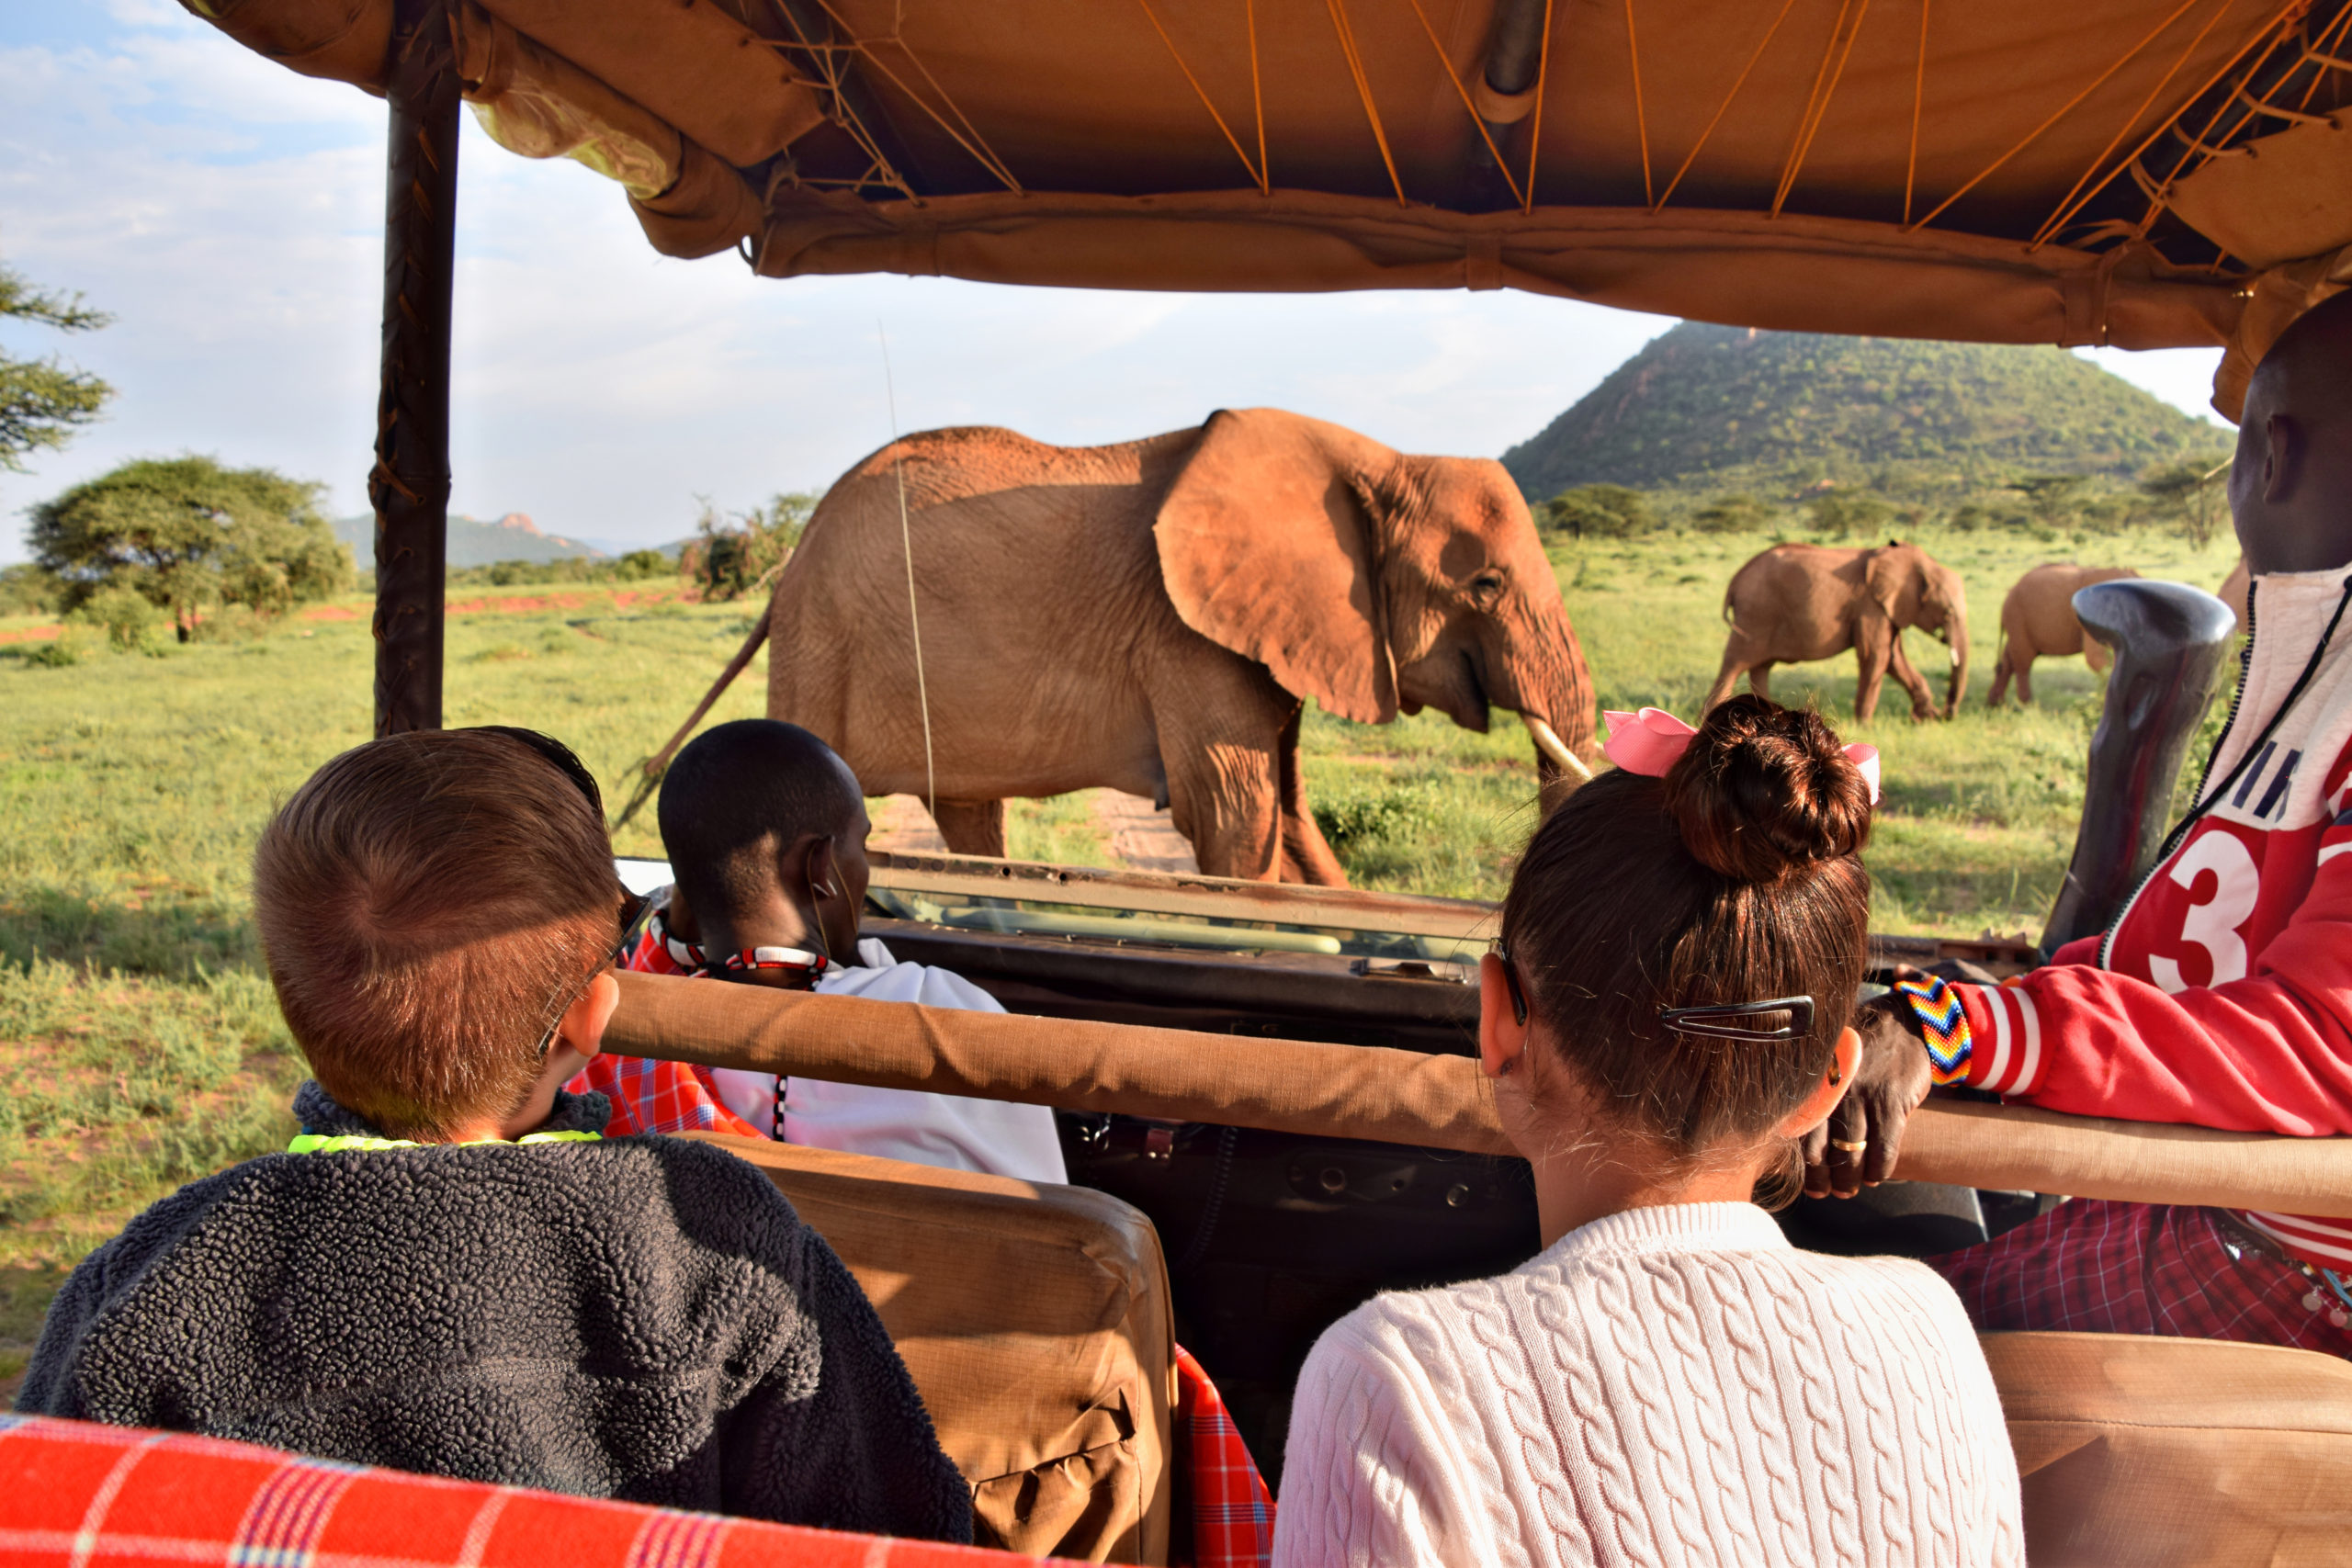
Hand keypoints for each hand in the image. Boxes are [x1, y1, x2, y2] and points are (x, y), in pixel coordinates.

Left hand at [1801, 978, 1934, 1198]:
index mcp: (1813, 1084)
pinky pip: (1884, 1147)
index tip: (1809, 1186)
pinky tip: (1877, 1176)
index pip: (1800, 1133)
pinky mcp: (1891, 1100)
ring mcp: (1862, 1095)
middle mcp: (1832, 1090)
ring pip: (1852, 1152)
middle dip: (1825, 1178)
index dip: (1804, 1166)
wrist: (1904, 1024)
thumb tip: (1801, 1142)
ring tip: (1850, 1190)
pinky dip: (1880, 1168)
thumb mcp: (1832, 1067)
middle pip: (1822, 1148)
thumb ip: (1818, 1098)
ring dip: (1852, 1179)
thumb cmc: (1862, 1054)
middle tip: (1830, 1193)